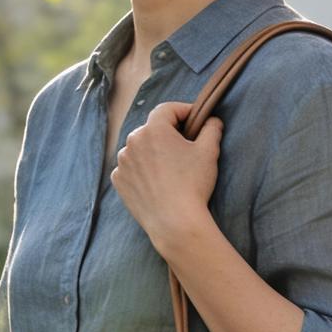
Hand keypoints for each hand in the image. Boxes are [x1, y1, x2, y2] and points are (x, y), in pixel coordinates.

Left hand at [110, 99, 222, 252]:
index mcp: (153, 129)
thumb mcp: (209, 151)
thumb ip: (211, 128)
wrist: (175, 222)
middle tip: (185, 146)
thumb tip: (212, 120)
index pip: (167, 109)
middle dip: (168, 133)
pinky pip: (131, 167)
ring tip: (170, 167)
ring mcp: (123, 162)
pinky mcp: (118, 180)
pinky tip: (156, 181)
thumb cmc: (193, 184)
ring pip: (140, 148)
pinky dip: (141, 169)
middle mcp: (132, 141)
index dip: (183, 111)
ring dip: (152, 151)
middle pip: (152, 128)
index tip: (195, 120)